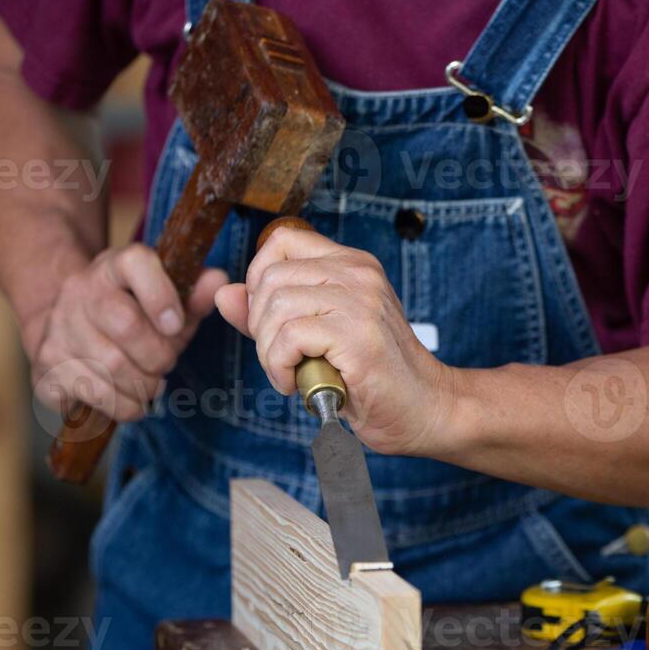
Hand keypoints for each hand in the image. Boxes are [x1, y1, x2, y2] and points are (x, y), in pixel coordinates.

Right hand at [28, 244, 227, 421]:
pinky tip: (130, 400)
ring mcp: (58, 329)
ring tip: (150, 384)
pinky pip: (95, 395)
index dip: (161, 295)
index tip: (175, 325)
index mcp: (113, 268)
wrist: (66, 328)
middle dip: (158, 356)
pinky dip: (124, 406)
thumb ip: (194, 295)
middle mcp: (80, 292)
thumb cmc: (130, 317)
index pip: (134, 262)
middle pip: (126, 324)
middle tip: (165, 364)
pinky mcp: (46, 366)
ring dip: (144, 386)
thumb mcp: (165, 301)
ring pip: (112, 367)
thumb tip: (218, 281)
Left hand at [215, 226, 454, 455]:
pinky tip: (295, 382)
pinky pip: (289, 336)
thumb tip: (223, 294)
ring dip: (268, 351)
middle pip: (270, 277)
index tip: (270, 320)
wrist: (425, 409)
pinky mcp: (357, 332)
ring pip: (276, 306)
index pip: (281, 241)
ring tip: (289, 373)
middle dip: (259, 326)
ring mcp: (360, 299)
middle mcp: (356, 272)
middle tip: (279, 359)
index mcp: (350, 264)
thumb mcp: (316, 336)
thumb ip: (270, 314)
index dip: (258, 279)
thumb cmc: (372, 377)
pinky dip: (279, 365)